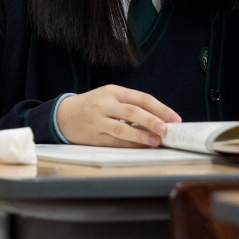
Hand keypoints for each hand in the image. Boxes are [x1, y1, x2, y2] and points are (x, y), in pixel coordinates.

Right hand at [56, 84, 181, 146]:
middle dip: (151, 120)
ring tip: (156, 141)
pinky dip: (130, 145)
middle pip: (131, 111)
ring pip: (122, 129)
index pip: (141, 98)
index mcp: (113, 91)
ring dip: (141, 136)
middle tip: (165, 130)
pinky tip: (141, 147)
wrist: (64, 115)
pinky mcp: (93, 137)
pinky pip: (114, 142)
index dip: (160, 108)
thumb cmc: (94, 105)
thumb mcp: (110, 97)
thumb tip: (161, 120)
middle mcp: (105, 104)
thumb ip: (132, 105)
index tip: (175, 119)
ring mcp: (98, 121)